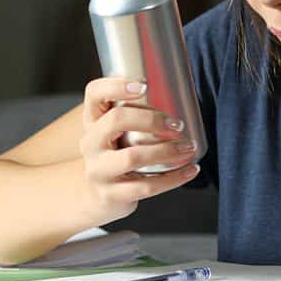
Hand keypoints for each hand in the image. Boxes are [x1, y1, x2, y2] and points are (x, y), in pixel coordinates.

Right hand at [78, 77, 200, 224]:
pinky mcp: (111, 194)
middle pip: (115, 120)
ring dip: (166, 151)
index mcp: (92, 120)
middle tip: (177, 124)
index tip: (144, 85)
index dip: (116, 85)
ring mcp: (98, 170)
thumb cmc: (115, 154)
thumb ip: (134, 113)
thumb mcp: (114, 132)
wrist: (97, 196)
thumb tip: (181, 93)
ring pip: (132, 157)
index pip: (94, 93)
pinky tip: (190, 170)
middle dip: (150, 118)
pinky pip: (146, 186)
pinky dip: (173, 178)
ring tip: (188, 147)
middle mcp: (90, 143)